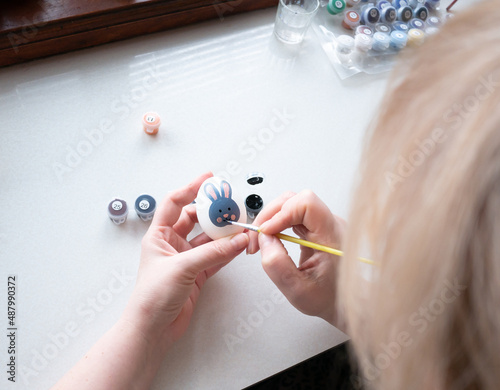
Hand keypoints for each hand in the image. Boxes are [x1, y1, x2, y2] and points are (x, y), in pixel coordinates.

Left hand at [123, 172, 248, 351]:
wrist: (153, 329)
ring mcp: (186, 259)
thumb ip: (212, 252)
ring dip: (225, 233)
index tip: (209, 179)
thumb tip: (236, 240)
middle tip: (230, 203)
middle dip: (213, 211)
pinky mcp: (197, 275)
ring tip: (241, 225)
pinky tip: (239, 245)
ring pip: (209, 239)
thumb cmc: (152, 297)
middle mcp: (173, 244)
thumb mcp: (181, 268)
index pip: (175, 203)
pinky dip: (228, 251)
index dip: (191, 188)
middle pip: (196, 219)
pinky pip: (216, 257)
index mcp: (159, 236)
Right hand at [247, 190, 345, 326]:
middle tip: (257, 238)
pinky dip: (276, 223)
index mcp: (332, 236)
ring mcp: (323, 224)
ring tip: (261, 240)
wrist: (346, 302)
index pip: (307, 204)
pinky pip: (292, 214)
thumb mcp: (298, 291)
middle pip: (294, 199)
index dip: (282, 214)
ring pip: (291, 204)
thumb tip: (264, 239)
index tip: (267, 232)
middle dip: (269, 215)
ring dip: (270, 219)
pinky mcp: (316, 227)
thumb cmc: (329, 298)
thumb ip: (278, 265)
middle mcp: (330, 224)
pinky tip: (270, 238)